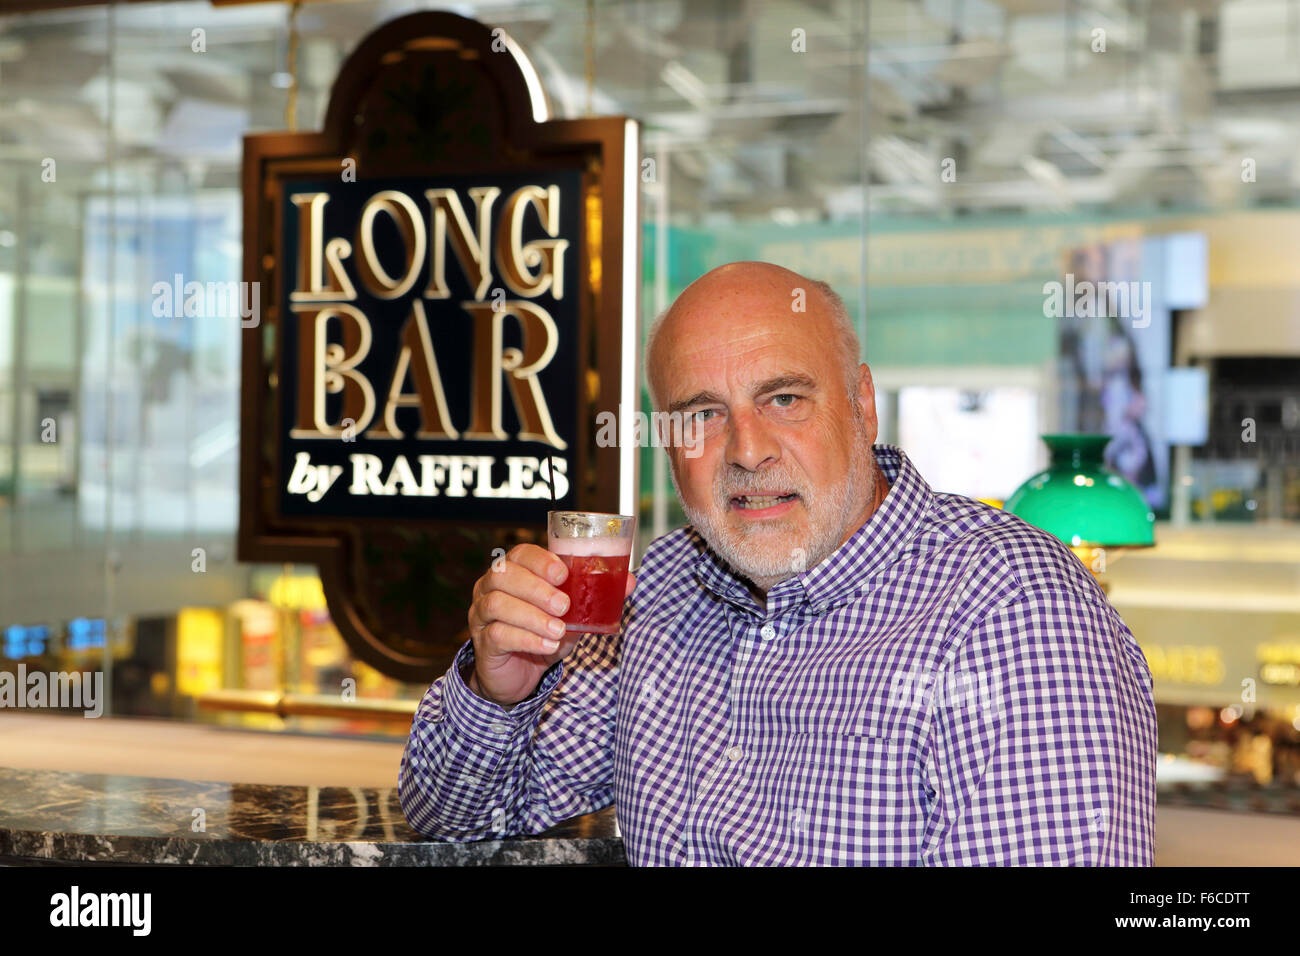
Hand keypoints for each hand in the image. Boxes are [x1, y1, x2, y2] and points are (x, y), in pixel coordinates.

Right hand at [465, 543, 635, 706]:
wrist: (521, 674)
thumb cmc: (544, 633)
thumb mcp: (573, 614)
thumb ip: (595, 597)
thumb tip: (629, 581)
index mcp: (514, 571)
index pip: (520, 554)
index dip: (540, 561)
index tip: (563, 574)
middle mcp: (491, 587)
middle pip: (503, 575)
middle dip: (536, 588)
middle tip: (564, 606)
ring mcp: (482, 614)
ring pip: (498, 604)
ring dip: (533, 616)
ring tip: (558, 629)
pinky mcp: (483, 642)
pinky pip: (498, 634)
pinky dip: (527, 638)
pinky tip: (547, 645)